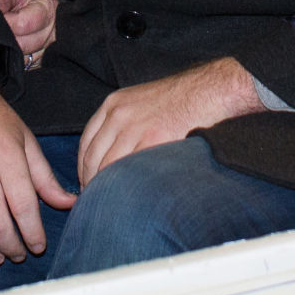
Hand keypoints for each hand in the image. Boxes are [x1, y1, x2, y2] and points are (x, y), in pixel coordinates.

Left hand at [0, 0, 58, 68]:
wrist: (37, 5)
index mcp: (47, 10)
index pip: (24, 24)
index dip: (5, 23)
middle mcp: (52, 32)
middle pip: (23, 45)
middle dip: (5, 39)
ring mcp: (49, 49)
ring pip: (23, 59)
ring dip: (8, 52)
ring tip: (0, 39)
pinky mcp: (42, 61)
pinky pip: (24, 67)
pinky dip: (12, 61)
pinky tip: (6, 50)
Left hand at [78, 57, 264, 184]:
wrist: (211, 89)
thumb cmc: (182, 98)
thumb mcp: (141, 101)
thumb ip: (122, 122)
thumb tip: (111, 154)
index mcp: (113, 104)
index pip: (86, 143)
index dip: (83, 169)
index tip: (88, 185)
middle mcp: (119, 114)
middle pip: (92, 158)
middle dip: (91, 183)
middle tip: (97, 202)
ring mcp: (135, 127)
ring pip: (108, 168)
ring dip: (106, 189)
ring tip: (112, 205)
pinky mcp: (154, 140)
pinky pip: (131, 170)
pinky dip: (127, 187)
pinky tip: (131, 197)